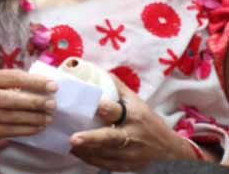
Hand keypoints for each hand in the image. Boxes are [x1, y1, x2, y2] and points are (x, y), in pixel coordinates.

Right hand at [0, 69, 57, 140]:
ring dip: (34, 118)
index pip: (14, 78)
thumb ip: (18, 81)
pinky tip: (39, 127)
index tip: (53, 86)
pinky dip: (28, 129)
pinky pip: (11, 131)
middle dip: (35, 102)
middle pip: (12, 99)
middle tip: (52, 104)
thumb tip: (47, 86)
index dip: (35, 82)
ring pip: (13, 116)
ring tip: (49, 117)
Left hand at [71, 76, 196, 169]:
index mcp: (133, 116)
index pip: (117, 111)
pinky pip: (103, 164)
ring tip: (67, 144)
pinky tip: (76, 152)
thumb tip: (98, 71)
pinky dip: (89, 159)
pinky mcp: (125, 165)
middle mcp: (131, 135)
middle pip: (110, 138)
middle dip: (91, 138)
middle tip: (74, 138)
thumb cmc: (148, 121)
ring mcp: (128, 153)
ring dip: (84, 150)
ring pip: (103, 154)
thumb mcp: (137, 102)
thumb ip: (117, 88)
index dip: (105, 108)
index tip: (93, 105)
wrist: (169, 150)